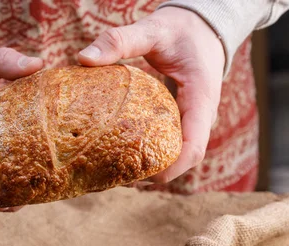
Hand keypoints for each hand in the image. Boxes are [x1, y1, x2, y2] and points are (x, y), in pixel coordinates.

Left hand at [78, 6, 224, 183]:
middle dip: (156, 172)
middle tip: (117, 176)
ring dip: (154, 164)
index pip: (194, 148)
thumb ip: (120, 40)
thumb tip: (83, 58)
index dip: (171, 168)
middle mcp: (201, 116)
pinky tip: (122, 150)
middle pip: (184, 159)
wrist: (204, 25)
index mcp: (201, 99)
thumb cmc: (182, 28)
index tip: (141, 176)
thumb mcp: (152, 29)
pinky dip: (152, 150)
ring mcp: (194, 119)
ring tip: (116, 169)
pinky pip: (172, 141)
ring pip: (179, 153)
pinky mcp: (183, 118)